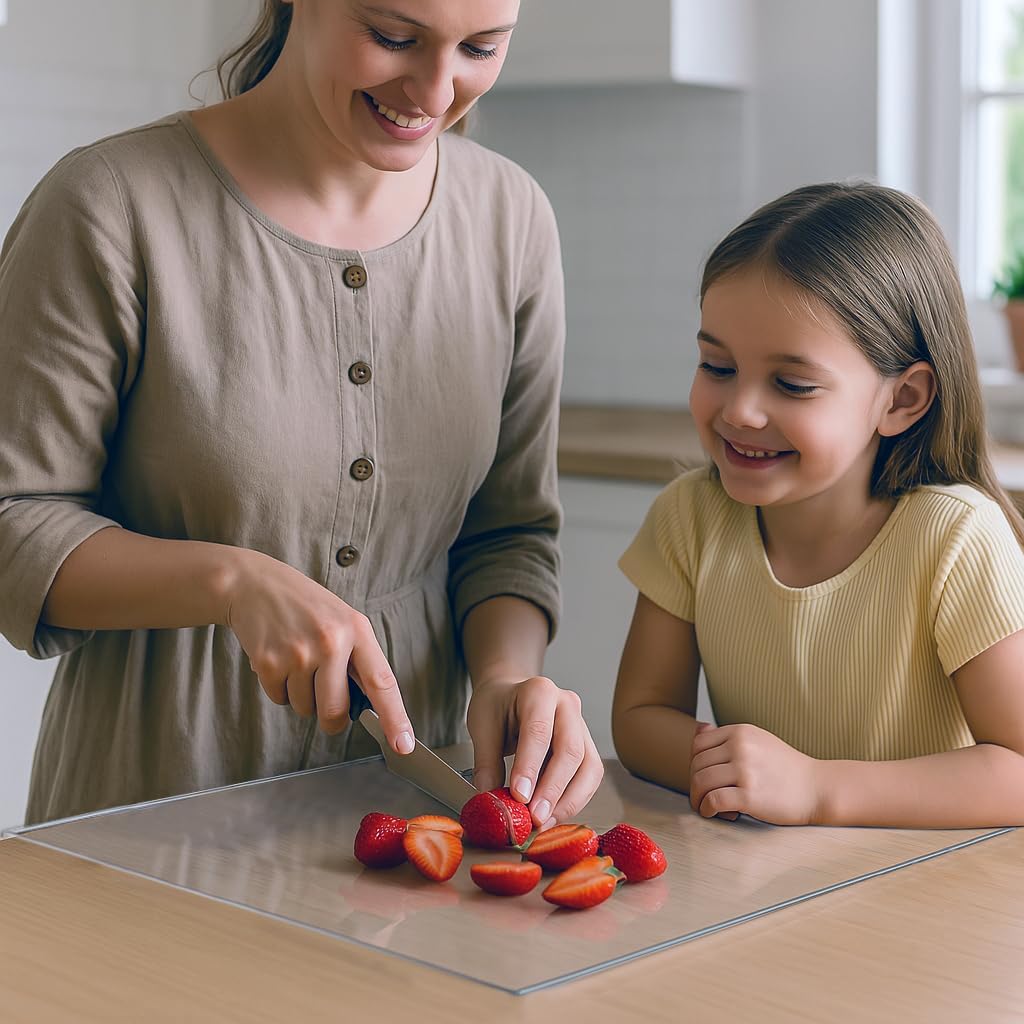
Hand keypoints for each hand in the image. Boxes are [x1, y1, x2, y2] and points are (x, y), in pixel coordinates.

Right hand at [224, 549, 414, 752]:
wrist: (255, 584)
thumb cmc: (306, 607)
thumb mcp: (343, 621)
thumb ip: (358, 660)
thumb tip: (372, 709)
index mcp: (357, 630)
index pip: (382, 682)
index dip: (395, 717)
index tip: (404, 744)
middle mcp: (331, 641)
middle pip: (336, 712)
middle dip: (331, 718)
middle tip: (323, 694)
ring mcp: (298, 653)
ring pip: (305, 709)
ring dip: (300, 695)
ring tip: (296, 658)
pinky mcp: (268, 662)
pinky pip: (279, 699)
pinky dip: (279, 687)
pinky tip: (278, 658)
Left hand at [467, 676, 603, 828]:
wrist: (511, 695)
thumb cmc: (498, 706)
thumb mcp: (482, 724)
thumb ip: (486, 761)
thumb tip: (491, 798)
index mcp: (539, 691)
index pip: (539, 731)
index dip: (530, 766)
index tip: (520, 796)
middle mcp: (567, 705)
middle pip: (571, 750)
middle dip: (553, 789)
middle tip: (535, 817)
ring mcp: (581, 726)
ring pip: (589, 767)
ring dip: (569, 800)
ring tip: (544, 822)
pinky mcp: (587, 746)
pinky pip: (589, 777)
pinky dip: (573, 800)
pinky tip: (553, 814)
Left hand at [689, 723, 822, 824]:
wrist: (817, 788)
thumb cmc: (786, 768)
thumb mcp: (758, 741)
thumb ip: (728, 737)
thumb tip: (698, 727)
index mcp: (740, 732)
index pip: (698, 744)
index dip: (694, 763)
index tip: (702, 777)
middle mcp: (740, 747)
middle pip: (697, 764)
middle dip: (695, 784)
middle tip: (703, 797)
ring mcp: (745, 770)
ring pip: (701, 782)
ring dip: (698, 798)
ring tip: (706, 807)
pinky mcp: (750, 795)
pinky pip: (713, 800)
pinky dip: (707, 809)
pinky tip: (713, 813)